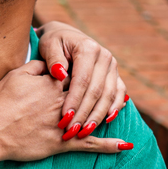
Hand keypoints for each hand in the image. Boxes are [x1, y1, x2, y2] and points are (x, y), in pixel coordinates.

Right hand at [0, 61, 129, 160]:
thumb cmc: (0, 102)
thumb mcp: (16, 75)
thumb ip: (38, 66)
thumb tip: (53, 63)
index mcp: (53, 83)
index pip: (76, 75)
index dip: (81, 74)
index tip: (84, 73)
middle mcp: (63, 102)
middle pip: (89, 94)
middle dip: (97, 94)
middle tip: (101, 93)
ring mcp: (66, 123)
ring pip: (93, 117)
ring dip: (106, 115)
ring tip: (118, 114)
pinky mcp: (62, 143)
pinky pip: (90, 144)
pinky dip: (108, 145)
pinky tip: (125, 145)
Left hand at [36, 21, 127, 140]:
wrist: (66, 36)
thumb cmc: (54, 43)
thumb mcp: (48, 46)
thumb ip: (53, 59)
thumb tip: (60, 74)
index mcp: (88, 49)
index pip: (82, 80)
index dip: (74, 101)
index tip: (64, 118)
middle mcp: (104, 56)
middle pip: (96, 91)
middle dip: (84, 113)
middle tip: (72, 130)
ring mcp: (113, 66)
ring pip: (108, 95)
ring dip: (97, 116)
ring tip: (84, 131)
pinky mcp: (115, 75)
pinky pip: (119, 93)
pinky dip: (114, 108)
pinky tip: (106, 121)